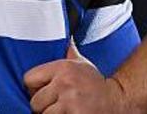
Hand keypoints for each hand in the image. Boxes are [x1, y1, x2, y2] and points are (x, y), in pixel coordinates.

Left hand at [23, 40, 142, 112]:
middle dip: (43, 105)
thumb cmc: (97, 84)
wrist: (118, 100)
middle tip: (55, 104)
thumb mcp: (82, 64)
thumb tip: (65, 40)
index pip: (28, 78)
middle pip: (35, 101)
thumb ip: (69, 52)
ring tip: (63, 110)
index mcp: (62, 68)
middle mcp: (64, 83)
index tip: (44, 91)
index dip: (34, 87)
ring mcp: (69, 101)